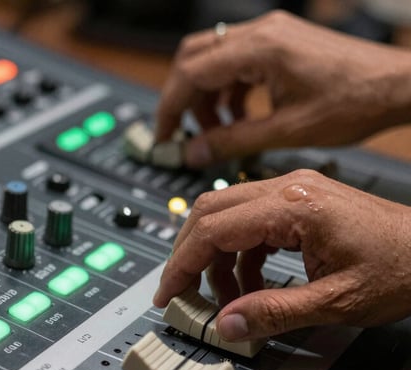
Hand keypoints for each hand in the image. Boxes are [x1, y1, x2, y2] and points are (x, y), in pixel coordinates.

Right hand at [153, 170, 410, 340]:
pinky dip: (238, 253)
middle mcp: (287, 189)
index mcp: (293, 207)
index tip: (167, 294)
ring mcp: (293, 191)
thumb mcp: (336, 302)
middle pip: (209, 211)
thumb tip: (225, 325)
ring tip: (225, 298)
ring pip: (225, 213)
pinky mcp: (299, 201)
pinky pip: (249, 221)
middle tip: (182, 293)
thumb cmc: (402, 269)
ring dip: (214, 256)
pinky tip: (250, 283)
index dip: (181, 265)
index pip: (213, 229)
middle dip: (188, 255)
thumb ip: (274, 314)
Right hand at [157, 10, 410, 167]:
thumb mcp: (286, 131)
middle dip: (182, 97)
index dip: (171, 108)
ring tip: (218, 130)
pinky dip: (228, 89)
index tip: (165, 136)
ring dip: (206, 95)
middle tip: (182, 132)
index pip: (190, 73)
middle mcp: (262, 32)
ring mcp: (272, 33)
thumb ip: (232, 142)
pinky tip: (241, 116)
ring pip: (213, 58)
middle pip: (193, 57)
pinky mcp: (281, 42)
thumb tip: (194, 153)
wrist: (398, 85)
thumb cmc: (356, 101)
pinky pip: (237, 61)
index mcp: (260, 49)